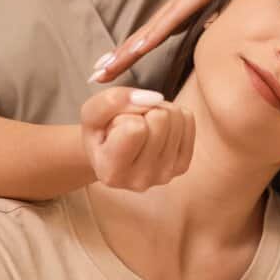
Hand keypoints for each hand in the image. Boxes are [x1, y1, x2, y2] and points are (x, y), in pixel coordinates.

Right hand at [80, 87, 194, 191]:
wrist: (108, 153)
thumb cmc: (98, 132)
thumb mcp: (91, 112)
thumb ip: (112, 101)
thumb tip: (155, 98)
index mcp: (112, 172)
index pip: (136, 128)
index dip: (125, 115)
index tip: (115, 127)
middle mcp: (140, 180)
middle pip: (160, 118)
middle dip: (144, 110)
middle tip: (129, 123)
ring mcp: (164, 175)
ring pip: (176, 117)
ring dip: (158, 111)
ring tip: (142, 126)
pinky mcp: (181, 166)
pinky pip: (188, 120)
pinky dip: (173, 116)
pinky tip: (157, 129)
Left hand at [90, 0, 278, 82]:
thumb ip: (217, 8)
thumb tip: (207, 25)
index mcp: (188, 2)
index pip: (155, 33)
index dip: (133, 51)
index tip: (113, 67)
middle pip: (145, 34)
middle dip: (119, 56)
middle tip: (95, 75)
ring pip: (152, 29)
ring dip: (127, 51)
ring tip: (105, 69)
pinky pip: (174, 17)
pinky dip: (155, 34)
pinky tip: (139, 49)